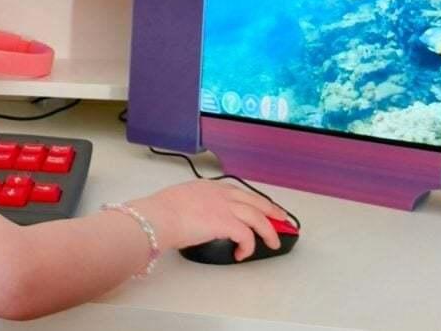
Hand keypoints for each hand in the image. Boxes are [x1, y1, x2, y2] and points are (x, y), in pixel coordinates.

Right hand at [127, 179, 288, 260]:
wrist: (158, 217)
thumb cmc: (160, 212)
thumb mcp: (179, 200)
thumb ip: (192, 205)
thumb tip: (194, 217)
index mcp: (208, 187)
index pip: (237, 192)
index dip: (252, 201)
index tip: (260, 207)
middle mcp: (220, 193)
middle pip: (254, 200)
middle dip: (271, 210)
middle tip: (282, 219)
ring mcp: (225, 206)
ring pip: (257, 217)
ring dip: (269, 231)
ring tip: (273, 243)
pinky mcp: (227, 223)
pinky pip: (247, 236)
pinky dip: (248, 246)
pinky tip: (242, 254)